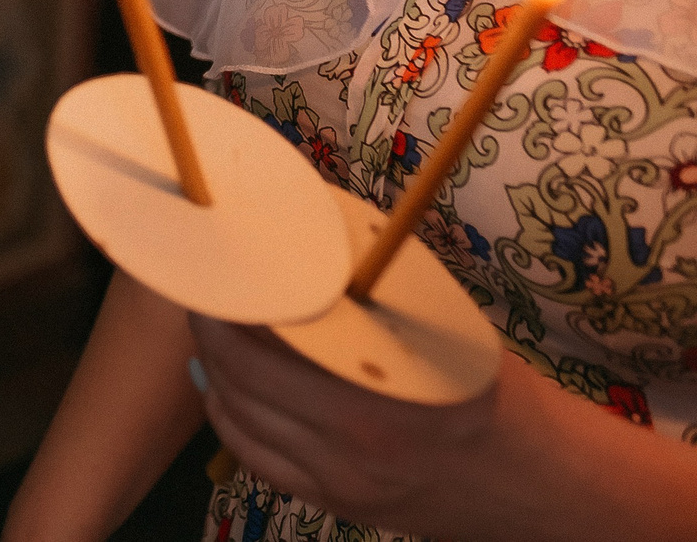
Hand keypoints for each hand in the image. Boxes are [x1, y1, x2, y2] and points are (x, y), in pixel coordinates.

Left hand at [187, 315, 696, 539]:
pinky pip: (257, 460)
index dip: (223, 307)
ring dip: (215, 373)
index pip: (260, 349)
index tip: (209, 272)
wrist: (540, 482)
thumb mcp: (437, 329)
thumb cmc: (492, 389)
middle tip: (204, 294)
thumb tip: (304, 240)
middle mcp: (350, 447)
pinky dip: (232, 418)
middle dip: (210, 331)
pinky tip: (229, 388)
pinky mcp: (337, 505)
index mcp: (377, 396)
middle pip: (239, 381)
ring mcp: (339, 483)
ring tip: (214, 334)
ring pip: (237, 422)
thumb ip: (367, 295)